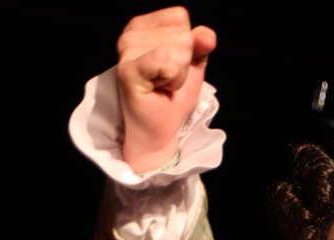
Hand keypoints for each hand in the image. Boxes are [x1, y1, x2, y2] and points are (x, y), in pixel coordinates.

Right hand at [115, 6, 216, 171]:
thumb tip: (206, 36)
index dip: (187, 45)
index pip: (180, 17)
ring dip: (178, 75)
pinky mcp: (127, 71)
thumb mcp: (193, 64)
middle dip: (184, 63)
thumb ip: (201, 44)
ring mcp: (126, 52)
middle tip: (167, 79)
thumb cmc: (173, 95)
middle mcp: (130, 34)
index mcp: (143, 26)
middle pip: (183, 36)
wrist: (162, 127)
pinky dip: (172, 80)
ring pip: (177, 51)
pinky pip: (164, 62)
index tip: (173, 65)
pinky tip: (158, 88)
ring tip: (161, 85)